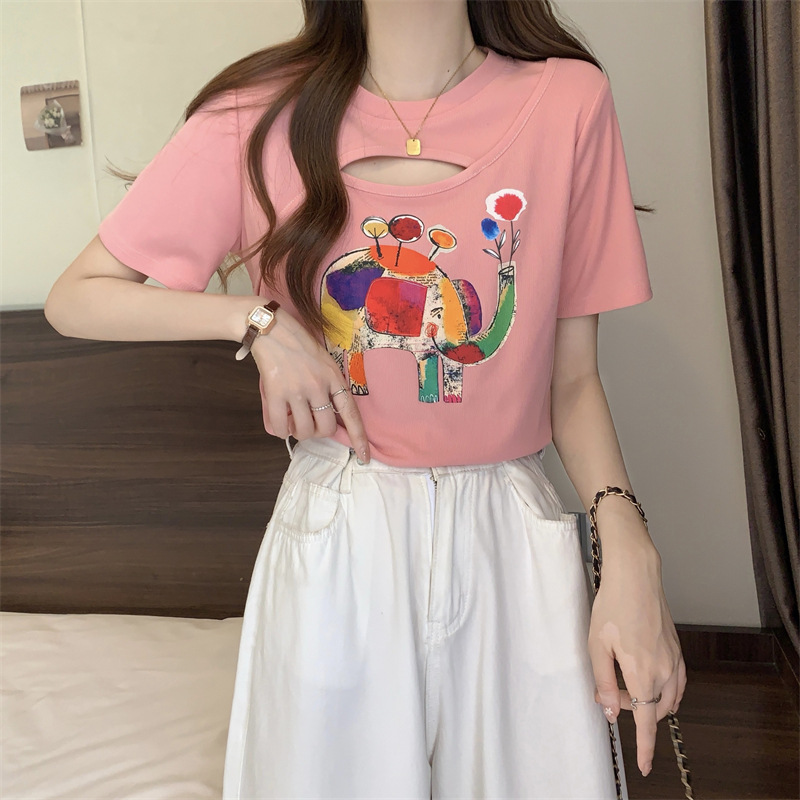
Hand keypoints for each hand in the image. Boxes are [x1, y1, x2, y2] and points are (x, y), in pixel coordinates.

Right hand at [251, 308, 369, 461]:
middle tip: (307, 423)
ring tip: (292, 420)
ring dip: (297, 432)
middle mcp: (318, 386)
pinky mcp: (275, 393)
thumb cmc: (299, 344)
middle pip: (325, 428)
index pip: (350, 414)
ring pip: (303, 430)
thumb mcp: (324, 362)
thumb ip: (330, 386)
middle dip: (316, 432)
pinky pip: (279, 426)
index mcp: (334, 378)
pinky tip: (279, 423)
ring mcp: (297, 390)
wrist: (271, 329)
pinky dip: (280, 431)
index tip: (365, 457)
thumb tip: (329, 415)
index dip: (359, 438)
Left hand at [587, 531, 685, 777]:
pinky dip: (665, 689)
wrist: (636, 576)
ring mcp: (675, 659)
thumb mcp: (596, 645)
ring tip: (624, 682)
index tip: (643, 766)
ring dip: (650, 700)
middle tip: (608, 689)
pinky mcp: (678, 648)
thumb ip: (604, 682)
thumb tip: (611, 713)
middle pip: (655, 709)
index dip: (644, 746)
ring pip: (669, 697)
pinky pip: (677, 682)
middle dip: (634, 709)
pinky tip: (648, 679)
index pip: (647, 721)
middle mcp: (665, 670)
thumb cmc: (611, 606)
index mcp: (643, 673)